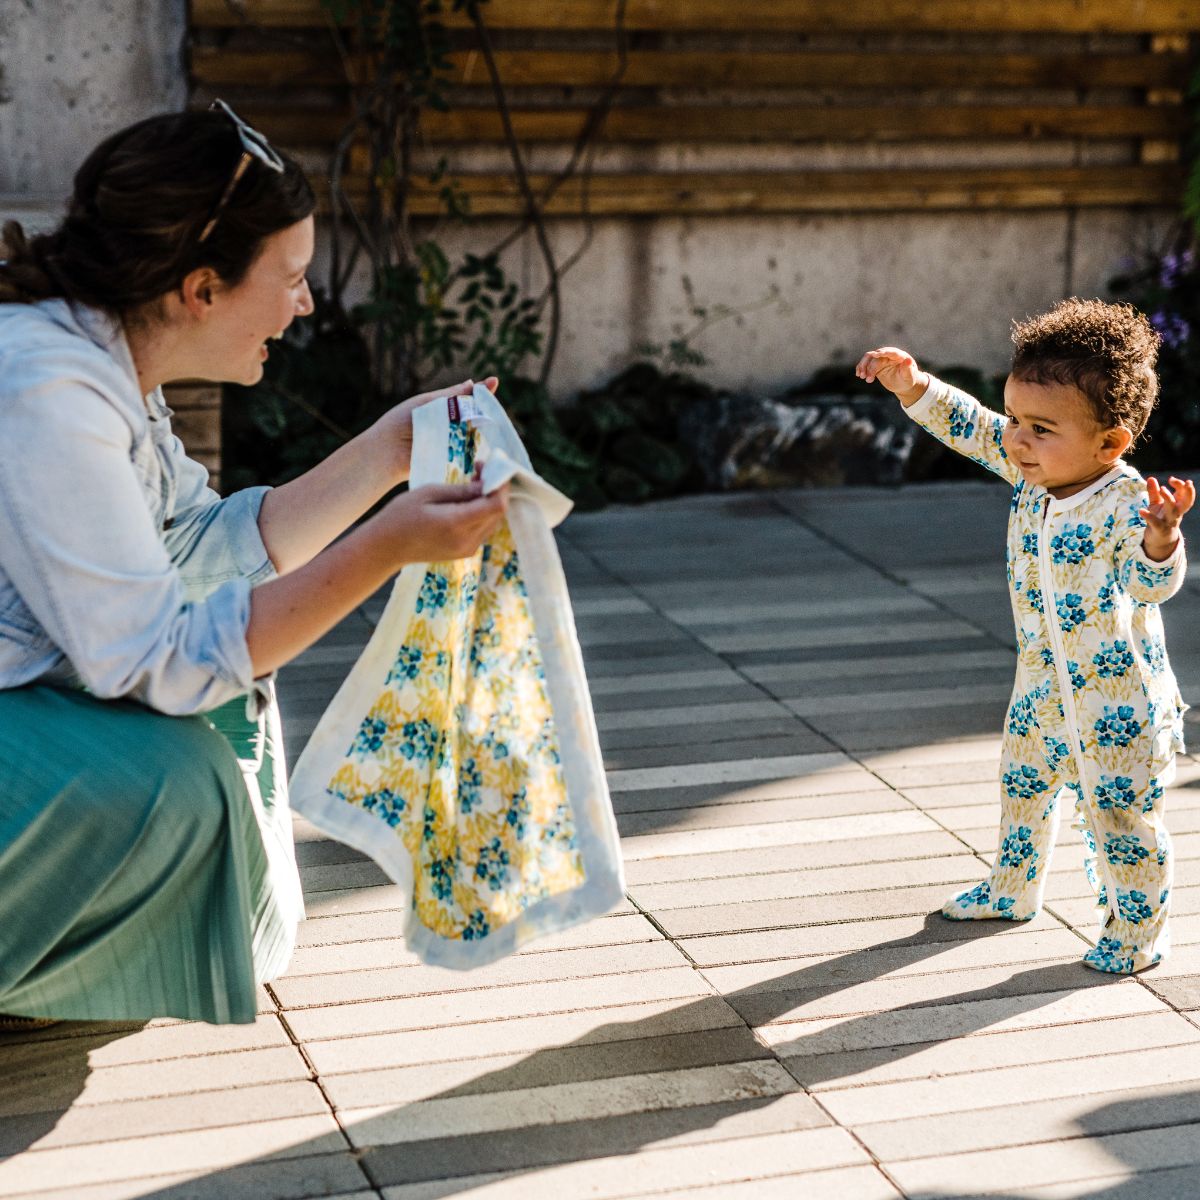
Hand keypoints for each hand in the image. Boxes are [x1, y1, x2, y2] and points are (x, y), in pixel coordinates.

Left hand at [374, 375, 498, 484]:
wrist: (387, 451)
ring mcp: (453, 445)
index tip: (495, 383)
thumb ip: (451, 396)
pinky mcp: (451, 463)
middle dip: (487, 416)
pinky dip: (477, 454)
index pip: (469, 401)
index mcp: (446, 410)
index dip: (482, 394)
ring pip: (476, 439)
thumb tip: (473, 383)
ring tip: (497, 428)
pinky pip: (468, 458)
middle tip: (498, 410)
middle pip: (476, 420)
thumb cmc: (402, 421)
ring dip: (486, 435)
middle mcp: (451, 427)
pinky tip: (489, 448)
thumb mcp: (428, 403)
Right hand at [380, 478, 509, 566]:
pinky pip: (483, 529)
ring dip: (489, 500)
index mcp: (456, 523)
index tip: (491, 467)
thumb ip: (460, 490)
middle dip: (495, 488)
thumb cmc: (401, 514)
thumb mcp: (428, 493)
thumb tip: (487, 483)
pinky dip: (482, 512)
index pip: (497, 505)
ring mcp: (467, 549)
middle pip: (498, 512)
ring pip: (493, 520)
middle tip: (480, 469)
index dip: (500, 485)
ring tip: (472, 482)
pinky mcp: (465, 552)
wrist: (386, 547)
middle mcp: (466, 540)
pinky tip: (468, 500)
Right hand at [855, 347, 928, 406]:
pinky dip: (861, 368)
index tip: (874, 354)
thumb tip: (908, 360)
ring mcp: (881, 359)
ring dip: (864, 367)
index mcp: (898, 355)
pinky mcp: (875, 365)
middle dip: (869, 366)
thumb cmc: (908, 379)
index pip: (890, 352)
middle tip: (864, 377)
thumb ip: (908, 368)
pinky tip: (858, 375)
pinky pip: (866, 363)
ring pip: (869, 358)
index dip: (882, 352)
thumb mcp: (909, 376)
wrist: (903, 384)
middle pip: (876, 356)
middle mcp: (889, 355)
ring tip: (862, 377)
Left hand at [1141, 475, 1194, 560]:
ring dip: (1169, 499)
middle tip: (1183, 481)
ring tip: (1162, 489)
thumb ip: (1154, 492)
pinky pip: (1156, 523)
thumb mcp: (1156, 504)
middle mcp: (1176, 513)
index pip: (1184, 494)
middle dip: (1187, 492)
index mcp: (1177, 505)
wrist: (1158, 539)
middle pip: (1186, 502)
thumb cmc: (1160, 518)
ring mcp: (1169, 521)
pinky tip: (1141, 510)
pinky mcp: (1160, 529)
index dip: (1181, 485)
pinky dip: (1149, 517)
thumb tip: (1151, 478)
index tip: (1171, 479)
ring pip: (1173, 510)